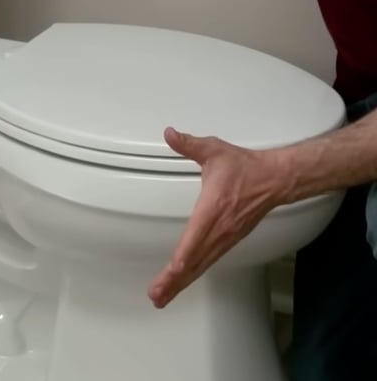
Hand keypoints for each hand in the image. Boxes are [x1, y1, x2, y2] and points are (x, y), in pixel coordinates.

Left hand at [148, 127, 285, 307]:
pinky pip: (208, 262)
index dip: (184, 256)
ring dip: (182, 282)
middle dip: (175, 280)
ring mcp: (225, 238)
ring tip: (161, 296)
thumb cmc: (244, 168)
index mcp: (214, 209)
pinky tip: (181, 282)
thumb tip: (170, 134)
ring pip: (201, 265)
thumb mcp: (214, 151)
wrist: (275, 180)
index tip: (172, 271)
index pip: (196, 237)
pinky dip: (193, 275)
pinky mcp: (228, 241)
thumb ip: (189, 144)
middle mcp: (219, 229)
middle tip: (156, 295)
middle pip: (196, 260)